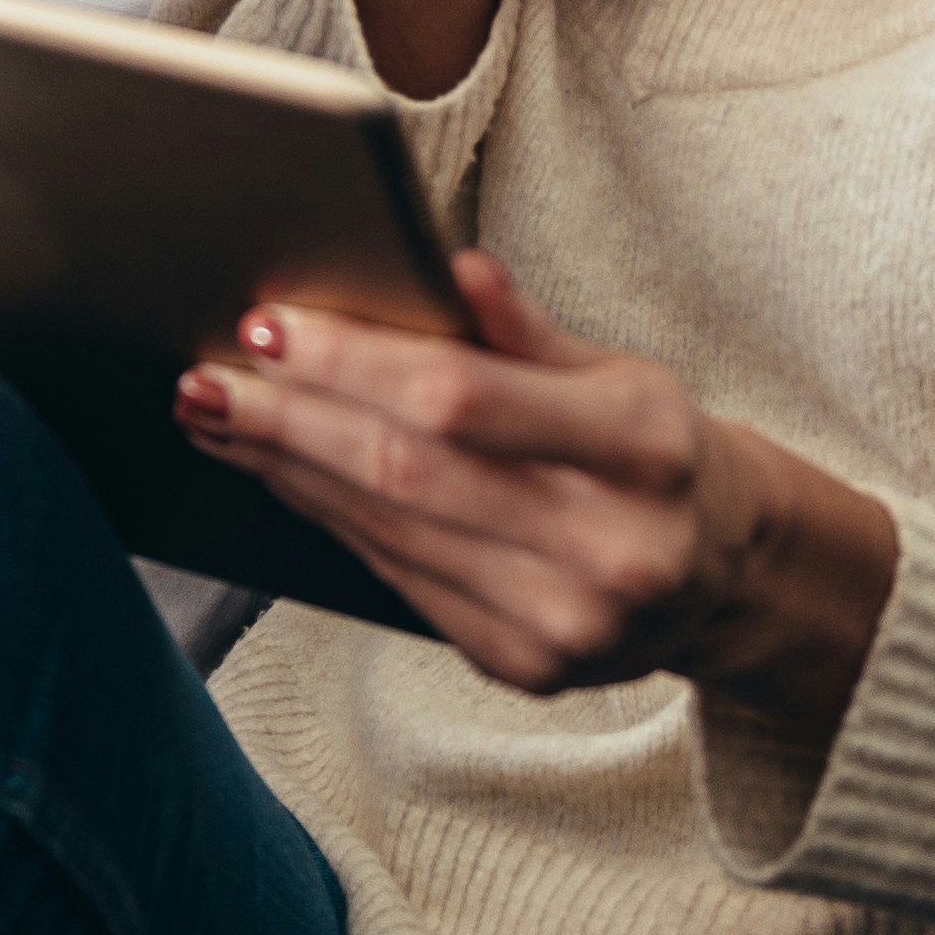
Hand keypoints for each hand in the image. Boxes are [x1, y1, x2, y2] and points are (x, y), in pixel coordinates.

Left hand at [176, 254, 896, 734]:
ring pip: (390, 533)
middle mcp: (611, 550)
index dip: (355, 364)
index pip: (465, 402)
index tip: (269, 327)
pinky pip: (400, 582)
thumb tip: (449, 268)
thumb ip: (527, 334)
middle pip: (410, 474)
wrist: (727, 577)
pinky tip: (282, 474)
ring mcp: (566, 625)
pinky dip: (331, 521)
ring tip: (218, 417)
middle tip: (207, 377)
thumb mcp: (625, 374)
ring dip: (289, 471)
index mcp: (645, 450)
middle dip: (292, 421)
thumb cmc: (661, 454)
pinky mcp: (524, 666)